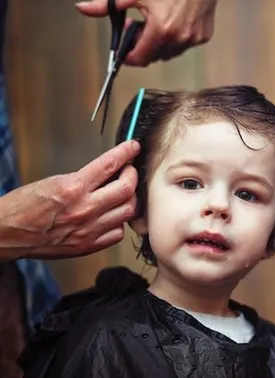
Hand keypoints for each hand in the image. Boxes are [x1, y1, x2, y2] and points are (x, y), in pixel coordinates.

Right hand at [0, 140, 140, 261]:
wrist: (5, 234)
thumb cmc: (24, 206)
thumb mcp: (53, 182)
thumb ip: (84, 179)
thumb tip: (110, 172)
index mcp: (72, 187)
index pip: (110, 164)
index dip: (126, 153)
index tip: (133, 147)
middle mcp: (84, 209)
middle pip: (127, 189)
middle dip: (132, 176)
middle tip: (128, 171)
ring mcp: (88, 230)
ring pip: (128, 211)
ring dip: (129, 199)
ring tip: (122, 193)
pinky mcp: (88, 246)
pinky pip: (118, 233)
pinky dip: (119, 222)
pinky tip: (112, 216)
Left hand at [75, 0, 217, 65]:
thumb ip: (108, 5)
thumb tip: (84, 9)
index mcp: (162, 30)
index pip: (140, 58)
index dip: (128, 55)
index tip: (123, 49)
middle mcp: (180, 39)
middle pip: (154, 56)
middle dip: (143, 45)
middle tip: (138, 24)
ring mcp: (194, 39)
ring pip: (170, 52)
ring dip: (160, 42)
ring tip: (155, 21)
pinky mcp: (204, 36)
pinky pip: (185, 44)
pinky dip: (177, 37)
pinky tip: (173, 20)